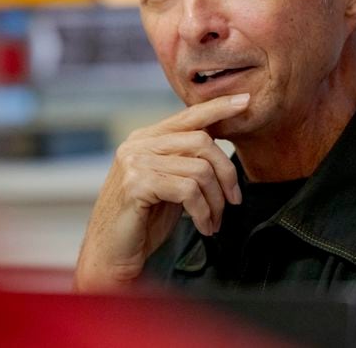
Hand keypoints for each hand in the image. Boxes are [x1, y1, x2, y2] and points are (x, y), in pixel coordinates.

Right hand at [73, 93, 248, 292]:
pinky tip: (202, 226)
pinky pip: (188, 190)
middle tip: (233, 200)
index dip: (219, 107)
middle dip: (227, 173)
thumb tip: (220, 150)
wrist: (110, 255)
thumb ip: (185, 162)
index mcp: (146, 139)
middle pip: (201, 141)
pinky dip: (203, 212)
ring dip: (215, 201)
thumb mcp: (168, 185)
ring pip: (199, 169)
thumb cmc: (141, 223)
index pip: (188, 115)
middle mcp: (138, 144)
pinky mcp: (136, 184)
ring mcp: (135, 162)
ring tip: (212, 221)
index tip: (245, 101)